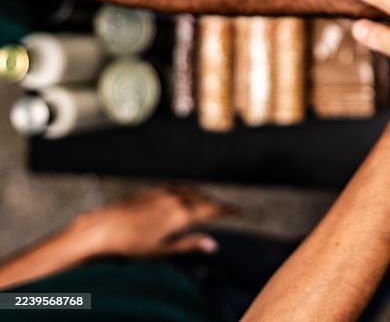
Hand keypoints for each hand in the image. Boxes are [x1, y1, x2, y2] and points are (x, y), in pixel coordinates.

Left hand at [70, 187, 236, 257]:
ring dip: (201, 197)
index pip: (212, 209)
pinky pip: (178, 188)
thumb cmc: (131, 243)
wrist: (101, 228)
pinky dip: (187, 192)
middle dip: (215, 205)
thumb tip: (213, 244)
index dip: (228, 210)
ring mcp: (163, 192)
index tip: (239, 211)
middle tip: (224, 211)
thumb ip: (190, 244)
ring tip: (206, 204)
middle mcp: (176, 199)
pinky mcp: (152, 190)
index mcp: (182, 214)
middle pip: (203, 199)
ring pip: (191, 192)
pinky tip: (183, 197)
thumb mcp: (163, 249)